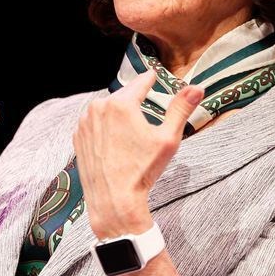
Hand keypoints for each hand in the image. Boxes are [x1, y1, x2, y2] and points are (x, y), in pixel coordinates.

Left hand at [73, 69, 202, 238]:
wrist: (114, 199)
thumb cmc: (142, 170)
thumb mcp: (168, 139)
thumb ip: (181, 109)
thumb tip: (196, 88)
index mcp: (121, 104)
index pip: (139, 83)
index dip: (149, 79)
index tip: (153, 76)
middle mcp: (98, 108)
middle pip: (122, 96)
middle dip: (135, 101)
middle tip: (146, 109)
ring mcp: (85, 122)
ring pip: (106, 109)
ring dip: (118, 114)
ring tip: (131, 131)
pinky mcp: (78, 136)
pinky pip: (94, 123)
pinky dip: (104, 127)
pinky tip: (115, 142)